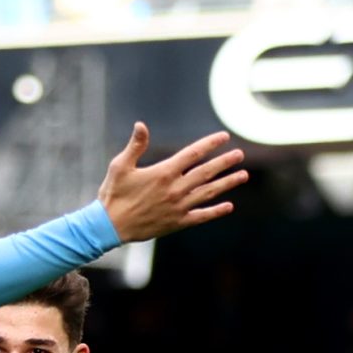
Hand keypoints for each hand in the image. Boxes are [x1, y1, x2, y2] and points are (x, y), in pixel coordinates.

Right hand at [98, 128, 246, 241]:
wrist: (109, 227)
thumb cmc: (113, 194)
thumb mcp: (120, 166)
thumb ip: (135, 145)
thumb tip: (141, 125)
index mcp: (163, 172)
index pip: (193, 153)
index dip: (210, 144)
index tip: (224, 137)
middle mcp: (175, 189)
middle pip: (206, 172)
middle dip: (225, 162)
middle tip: (239, 155)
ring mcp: (178, 207)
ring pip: (209, 192)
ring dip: (227, 183)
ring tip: (243, 175)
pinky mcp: (176, 223)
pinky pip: (201, 216)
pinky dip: (215, 211)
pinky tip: (228, 206)